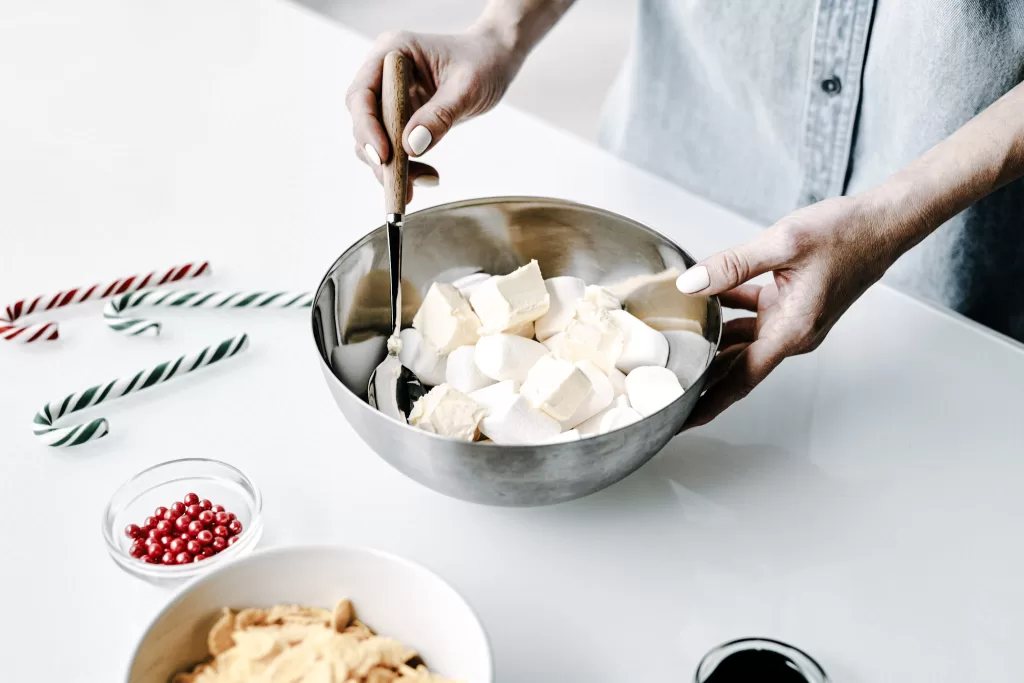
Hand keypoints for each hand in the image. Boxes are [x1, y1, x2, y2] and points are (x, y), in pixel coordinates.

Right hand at [346, 27, 522, 199]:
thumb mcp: (468, 88)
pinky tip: (430, 176)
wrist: (496, 59)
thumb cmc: (484, 62)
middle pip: (363, 121)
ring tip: (427, 181)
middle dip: (379, 156)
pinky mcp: (400, 115)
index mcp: (392, 51)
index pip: (361, 94)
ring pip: (374, 139)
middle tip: (402, 187)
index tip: (385, 157)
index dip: (367, 127)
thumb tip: (411, 146)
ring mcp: (389, 96)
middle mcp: (383, 73)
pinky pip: (393, 146)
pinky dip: (406, 167)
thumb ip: (440, 115)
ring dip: (393, 167)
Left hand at [677, 194, 905, 426]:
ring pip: (741, 339)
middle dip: (702, 375)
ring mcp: (793, 321)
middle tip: (666, 383)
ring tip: (674, 341)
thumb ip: (732, 265)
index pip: (740, 379)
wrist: (884, 222)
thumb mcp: (783, 243)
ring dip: (710, 339)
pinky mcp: (792, 304)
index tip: (683, 421)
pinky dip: (728, 309)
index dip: (708, 402)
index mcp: (791, 331)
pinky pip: (752, 316)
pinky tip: (705, 296)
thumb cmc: (847, 233)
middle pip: (735, 364)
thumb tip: (692, 283)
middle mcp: (792, 334)